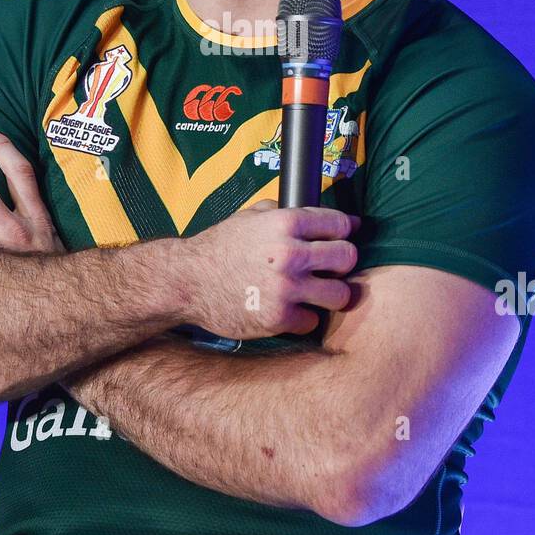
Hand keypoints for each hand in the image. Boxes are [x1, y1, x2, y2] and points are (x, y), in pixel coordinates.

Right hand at [181, 200, 359, 339]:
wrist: (187, 282)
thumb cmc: (219, 247)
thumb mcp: (249, 217)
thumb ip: (284, 213)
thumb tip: (320, 214)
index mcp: (286, 223)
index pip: (340, 225)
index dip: (343, 232)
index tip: (340, 239)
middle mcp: (290, 254)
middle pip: (347, 258)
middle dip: (340, 263)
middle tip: (330, 268)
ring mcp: (286, 288)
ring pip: (340, 294)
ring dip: (330, 294)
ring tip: (317, 293)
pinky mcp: (278, 319)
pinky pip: (313, 321)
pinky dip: (304, 318)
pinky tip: (291, 310)